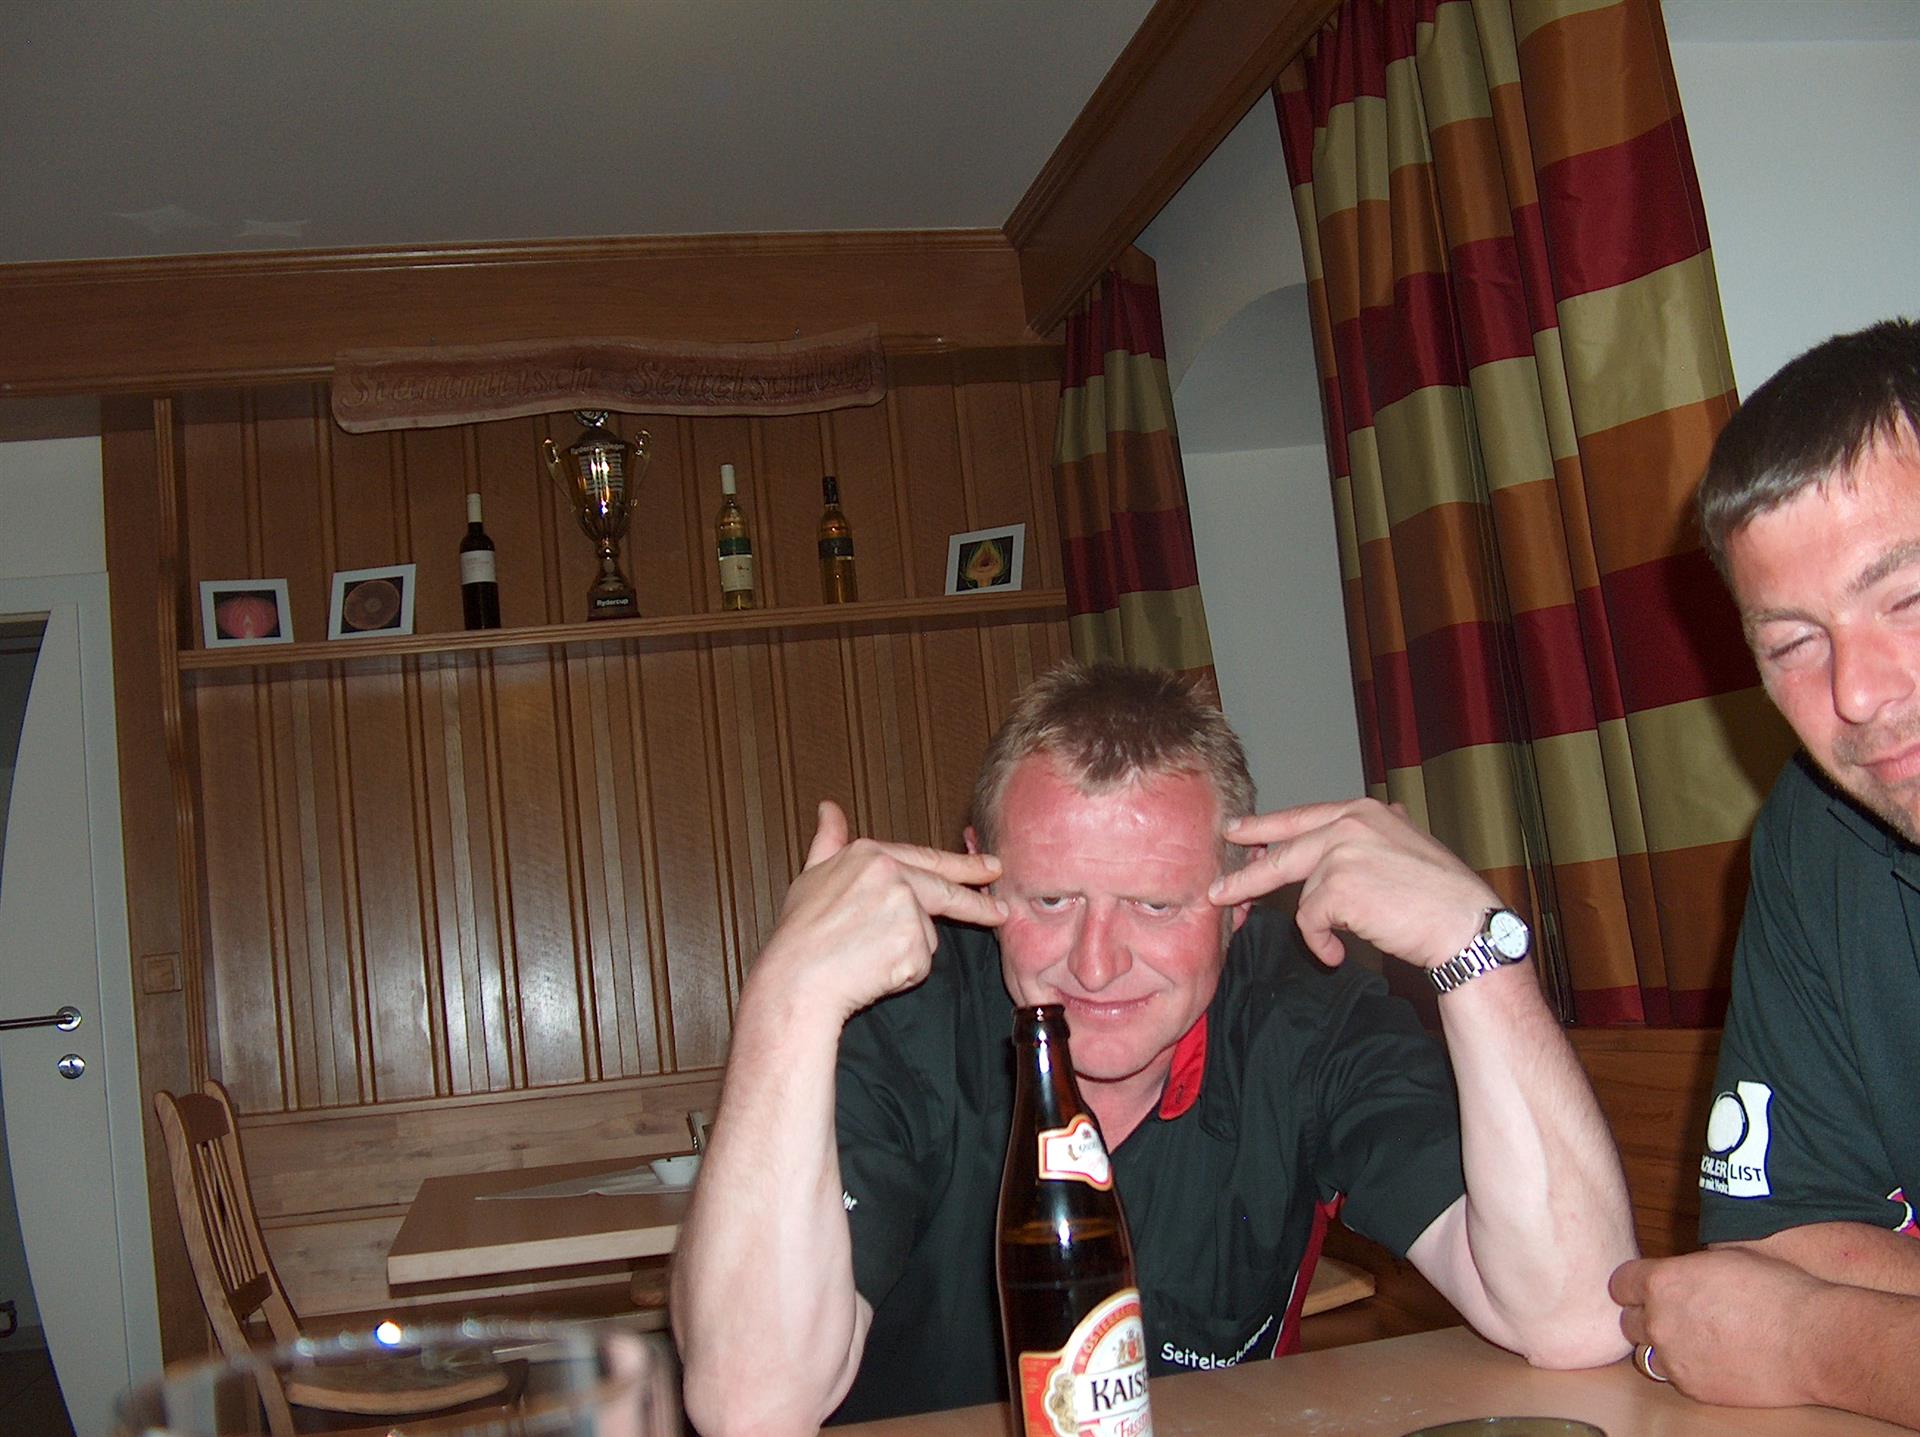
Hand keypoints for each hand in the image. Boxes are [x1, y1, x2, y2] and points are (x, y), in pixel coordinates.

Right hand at [756, 801, 1005, 1021]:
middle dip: (978, 903)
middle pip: (947, 891)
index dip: (963, 865)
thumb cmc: (800, 934)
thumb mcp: (811, 876)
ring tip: (864, 955)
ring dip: (905, 950)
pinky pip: (920, 963)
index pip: (928, 859)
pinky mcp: (914, 945)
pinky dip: (902, 972)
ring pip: (926, 934)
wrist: (796, 980)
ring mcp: (906, 909)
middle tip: (1001, 911)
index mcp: (870, 854)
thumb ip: (829, 840)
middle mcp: (892, 874)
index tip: (990, 868)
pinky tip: (873, 971)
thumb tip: (829, 808)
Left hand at [1207, 799, 1495, 967]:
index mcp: (1363, 812)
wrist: (1464, 924)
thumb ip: (1384, 830)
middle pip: (1281, 850)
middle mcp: (1349, 824)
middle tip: (1216, 891)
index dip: (1266, 828)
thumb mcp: (1411, 844)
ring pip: (1298, 893)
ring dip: (1314, 925)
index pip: (1301, 818)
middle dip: (1246, 874)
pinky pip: (1309, 921)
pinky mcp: (1337, 886)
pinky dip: (1320, 943)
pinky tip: (1338, 954)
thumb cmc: (1442, 894)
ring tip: (1332, 944)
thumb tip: (1383, 810)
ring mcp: (1341, 852)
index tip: (1237, 834)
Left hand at [1610, 1250, 1826, 1406]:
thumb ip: (1687, 1269)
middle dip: (1647, 1317)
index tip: (1644, 1290)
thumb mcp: (1724, 1259)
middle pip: (1629, 1322)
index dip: (1633, 1287)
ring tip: (1694, 1341)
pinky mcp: (1693, 1388)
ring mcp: (1674, 1358)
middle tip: (1674, 1317)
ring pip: (1648, 1354)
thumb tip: (1680, 1275)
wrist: (1811, 1339)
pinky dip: (1688, 1370)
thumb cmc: (1777, 1290)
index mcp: (1661, 1281)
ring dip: (1664, 1347)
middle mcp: (1659, 1320)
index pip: (1619, 1284)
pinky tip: (1714, 1362)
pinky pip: (1676, 1378)